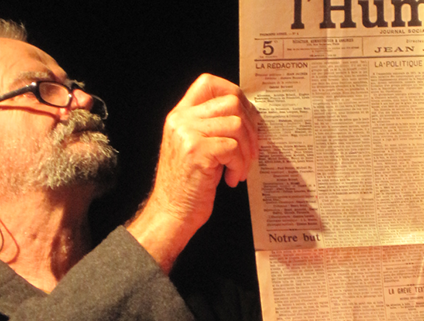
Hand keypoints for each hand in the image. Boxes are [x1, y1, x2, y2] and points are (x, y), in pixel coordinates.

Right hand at [127, 74, 258, 272]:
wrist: (171, 213)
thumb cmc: (188, 184)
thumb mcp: (195, 146)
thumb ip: (212, 126)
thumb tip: (248, 115)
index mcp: (180, 115)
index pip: (208, 83)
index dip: (234, 93)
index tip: (247, 116)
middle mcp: (181, 120)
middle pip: (231, 101)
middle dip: (251, 126)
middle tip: (252, 150)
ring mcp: (187, 134)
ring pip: (236, 124)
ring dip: (246, 150)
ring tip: (240, 168)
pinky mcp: (197, 152)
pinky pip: (233, 147)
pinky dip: (240, 165)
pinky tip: (232, 179)